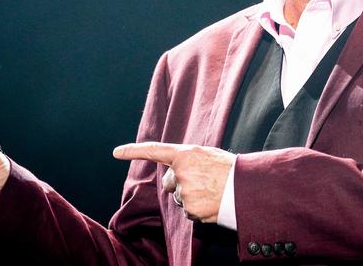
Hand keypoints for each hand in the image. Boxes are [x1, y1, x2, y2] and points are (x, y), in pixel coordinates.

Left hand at [113, 142, 234, 222]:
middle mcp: (180, 172)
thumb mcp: (205, 155)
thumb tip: (172, 178)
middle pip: (169, 182)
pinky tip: (211, 201)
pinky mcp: (190, 209)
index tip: (116, 152)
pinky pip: (187, 210)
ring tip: (211, 191)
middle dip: (180, 183)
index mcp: (185, 154)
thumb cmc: (227, 169)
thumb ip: (186, 161)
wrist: (245, 187)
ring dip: (191, 196)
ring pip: (179, 198)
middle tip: (202, 180)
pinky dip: (197, 208)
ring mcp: (184, 192)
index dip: (133, 151)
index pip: (154, 150)